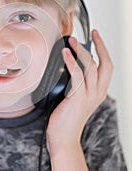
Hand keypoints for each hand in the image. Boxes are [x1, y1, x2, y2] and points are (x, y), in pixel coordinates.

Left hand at [46, 29, 112, 155]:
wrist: (63, 138)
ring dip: (81, 51)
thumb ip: (76, 82)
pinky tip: (66, 54)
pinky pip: (77, 76)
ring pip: (90, 67)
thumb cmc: (66, 117)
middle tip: (91, 33)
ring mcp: (89, 96)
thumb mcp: (75, 96)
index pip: (106, 66)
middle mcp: (98, 92)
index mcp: (99, 91)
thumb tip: (67, 62)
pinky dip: (72, 62)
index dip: (102, 49)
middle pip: (104, 64)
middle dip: (99, 46)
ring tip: (71, 40)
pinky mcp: (78, 98)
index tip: (95, 36)